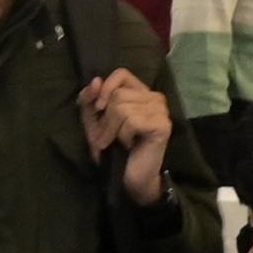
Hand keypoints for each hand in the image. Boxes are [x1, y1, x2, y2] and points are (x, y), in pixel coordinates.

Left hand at [84, 68, 175, 203]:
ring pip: (122, 107)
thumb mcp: (93, 121)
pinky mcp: (162, 125)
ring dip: (111, 130)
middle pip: (118, 94)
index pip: (122, 74)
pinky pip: (131, 120)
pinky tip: (129, 145)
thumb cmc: (112, 149)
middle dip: (105, 119)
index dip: (106, 88)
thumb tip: (96, 81)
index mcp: (140, 93)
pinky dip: (123, 135)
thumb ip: (90, 100)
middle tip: (108, 136)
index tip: (97, 108)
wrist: (127, 178)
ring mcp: (161, 111)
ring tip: (116, 142)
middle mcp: (155, 98)